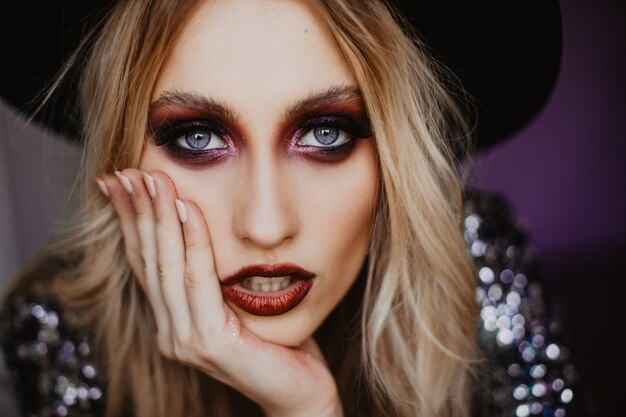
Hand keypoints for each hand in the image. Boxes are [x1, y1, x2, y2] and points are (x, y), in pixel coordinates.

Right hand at [98, 169, 342, 416]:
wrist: (300, 391)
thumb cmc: (275, 341)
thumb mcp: (238, 301)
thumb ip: (216, 275)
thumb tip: (202, 224)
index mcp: (174, 321)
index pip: (145, 263)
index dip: (130, 222)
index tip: (121, 182)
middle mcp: (171, 332)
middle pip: (148, 261)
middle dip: (137, 212)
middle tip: (129, 172)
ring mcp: (186, 340)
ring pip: (166, 267)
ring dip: (159, 219)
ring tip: (154, 179)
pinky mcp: (210, 342)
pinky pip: (199, 280)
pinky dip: (193, 241)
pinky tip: (189, 209)